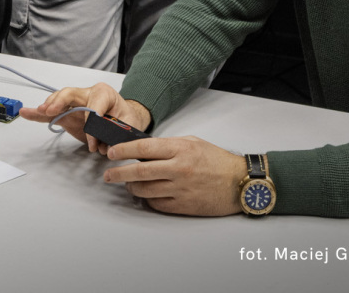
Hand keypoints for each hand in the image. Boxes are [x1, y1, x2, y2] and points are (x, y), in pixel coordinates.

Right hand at [20, 82, 151, 153]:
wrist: (126, 117)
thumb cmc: (127, 118)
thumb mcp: (128, 125)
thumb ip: (117, 134)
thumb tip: (104, 145)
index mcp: (104, 93)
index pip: (93, 107)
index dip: (93, 126)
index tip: (95, 144)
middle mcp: (87, 94)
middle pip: (70, 94)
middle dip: (60, 102)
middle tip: (52, 111)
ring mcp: (75, 103)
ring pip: (58, 100)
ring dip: (48, 107)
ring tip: (39, 112)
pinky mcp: (68, 114)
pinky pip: (52, 113)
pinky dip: (39, 114)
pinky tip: (25, 113)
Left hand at [103, 136, 246, 215]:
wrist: (240, 183)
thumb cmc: (218, 161)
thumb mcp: (193, 143)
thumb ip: (169, 145)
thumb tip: (144, 150)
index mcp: (180, 150)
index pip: (143, 148)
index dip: (123, 150)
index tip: (111, 153)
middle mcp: (178, 169)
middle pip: (139, 171)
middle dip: (118, 173)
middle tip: (108, 175)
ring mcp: (180, 189)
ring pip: (145, 190)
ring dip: (131, 188)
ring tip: (128, 185)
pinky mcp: (184, 206)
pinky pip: (158, 204)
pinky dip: (148, 199)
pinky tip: (147, 195)